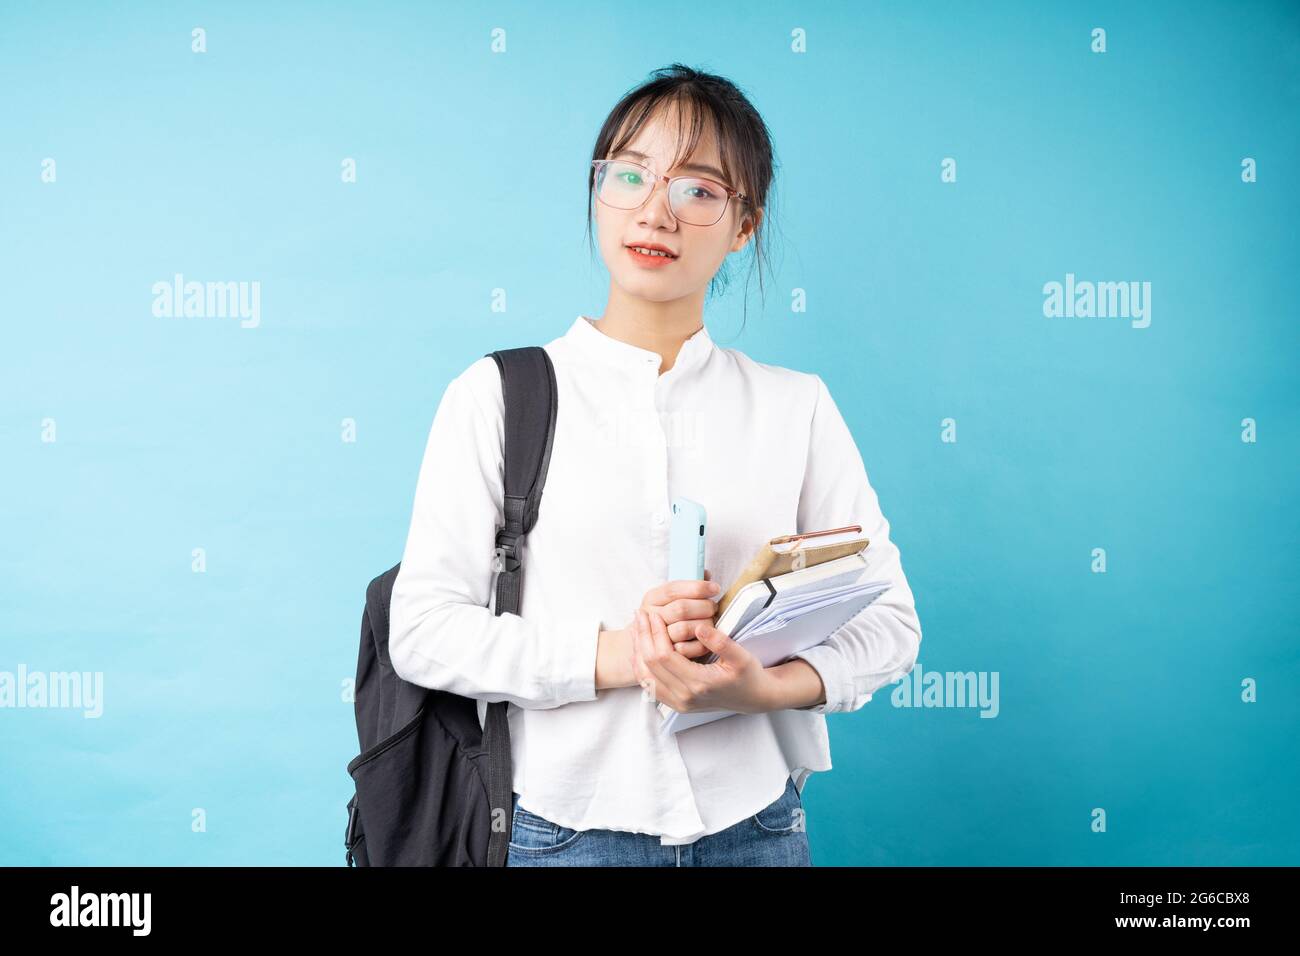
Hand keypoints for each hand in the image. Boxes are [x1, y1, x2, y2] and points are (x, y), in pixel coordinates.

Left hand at [631, 606, 775, 715]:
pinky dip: (642, 666)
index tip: (653, 614)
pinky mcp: (676, 704)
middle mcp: (684, 697)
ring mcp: (678, 703)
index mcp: (699, 684)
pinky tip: (642, 648)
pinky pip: (650, 685)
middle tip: (640, 615)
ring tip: (637, 628)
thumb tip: (699, 628)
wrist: (753, 698)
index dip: (655, 633)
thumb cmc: (748, 675)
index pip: (664, 656)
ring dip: (638, 651)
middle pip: (650, 665)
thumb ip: (721, 642)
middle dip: (642, 637)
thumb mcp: (742, 656)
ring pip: (645, 677)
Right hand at [633, 571, 720, 661]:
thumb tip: (707, 574)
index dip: (697, 587)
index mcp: (652, 597)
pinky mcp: (666, 654)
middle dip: (703, 607)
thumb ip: (690, 585)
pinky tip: (708, 637)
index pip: (674, 589)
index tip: (715, 588)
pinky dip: (701, 644)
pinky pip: (687, 649)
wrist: (655, 640)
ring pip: (684, 629)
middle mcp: (650, 615)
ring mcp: (656, 636)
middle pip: (680, 608)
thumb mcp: (675, 596)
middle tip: (714, 607)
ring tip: (711, 622)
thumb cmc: (671, 612)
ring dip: (703, 625)